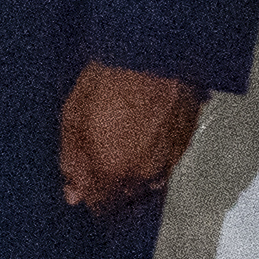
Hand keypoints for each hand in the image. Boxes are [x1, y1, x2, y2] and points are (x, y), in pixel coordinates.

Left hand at [60, 61, 200, 211]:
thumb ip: (73, 161)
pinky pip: (166, 163)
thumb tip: (73, 193)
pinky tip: (142, 135)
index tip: (81, 184)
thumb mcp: (73, 119)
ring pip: (148, 181)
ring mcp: (169, 159)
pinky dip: (153, 157)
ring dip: (133, 172)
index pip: (100, 205)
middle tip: (99, 159)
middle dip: (110, 185)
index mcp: (112, 170)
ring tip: (121, 144)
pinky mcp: (186, 143)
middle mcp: (144, 172)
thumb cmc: (109, 81)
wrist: (154, 53)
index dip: (88, 195)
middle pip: (126, 196)